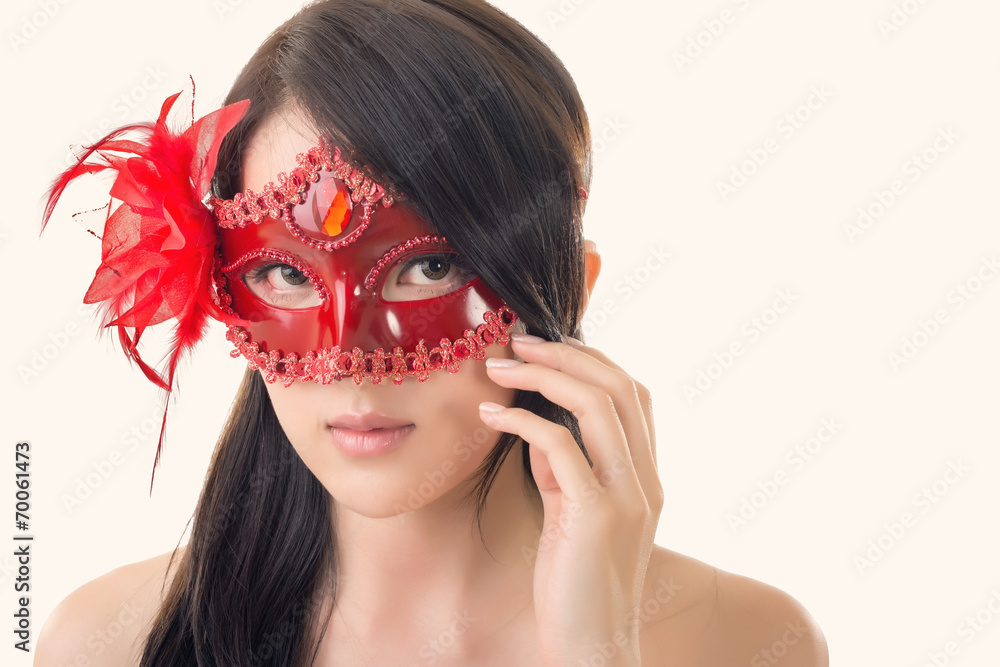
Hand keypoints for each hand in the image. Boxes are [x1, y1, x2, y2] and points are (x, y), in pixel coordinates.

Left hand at [479, 333, 662, 666]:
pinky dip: (522, 420)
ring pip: (599, 405)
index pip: (633, 394)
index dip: (591, 360)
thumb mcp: (572, 514)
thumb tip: (538, 427)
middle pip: (619, 386)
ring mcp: (627, 496)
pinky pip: (560, 447)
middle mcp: (646, 479)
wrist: (591, 648)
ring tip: (499, 365)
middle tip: (517, 340)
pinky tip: (491, 414)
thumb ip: (565, 470)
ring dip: (545, 374)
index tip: (545, 348)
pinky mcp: (597, 516)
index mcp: (645, 476)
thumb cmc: (575, 583)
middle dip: (566, 353)